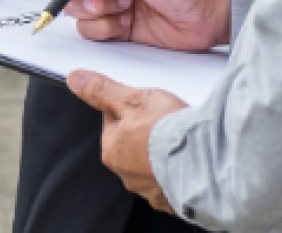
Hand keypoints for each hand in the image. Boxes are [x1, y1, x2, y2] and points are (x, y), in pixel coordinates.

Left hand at [68, 70, 185, 213]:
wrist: (205, 162)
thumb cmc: (168, 132)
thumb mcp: (132, 100)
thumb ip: (102, 91)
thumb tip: (76, 80)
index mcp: (112, 152)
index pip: (113, 123)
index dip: (129, 109)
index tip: (143, 104)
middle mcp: (127, 175)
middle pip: (132, 145)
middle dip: (146, 133)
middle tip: (165, 120)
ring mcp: (151, 190)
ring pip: (152, 165)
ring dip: (162, 154)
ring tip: (180, 139)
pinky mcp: (174, 200)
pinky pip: (173, 181)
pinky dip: (179, 171)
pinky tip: (190, 159)